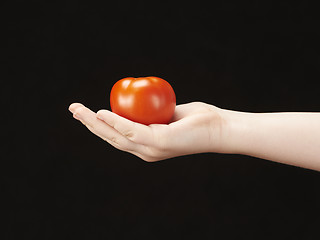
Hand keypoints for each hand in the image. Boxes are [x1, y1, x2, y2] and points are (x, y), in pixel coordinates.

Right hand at [68, 102, 225, 161]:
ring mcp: (151, 149)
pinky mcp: (158, 142)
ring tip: (78, 110)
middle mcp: (145, 151)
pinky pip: (131, 130)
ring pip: (115, 136)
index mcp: (146, 146)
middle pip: (111, 137)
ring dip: (94, 123)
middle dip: (89, 124)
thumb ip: (153, 114)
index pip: (117, 136)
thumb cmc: (196, 120)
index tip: (85, 113)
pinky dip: (114, 121)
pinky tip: (101, 112)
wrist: (218, 128)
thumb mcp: (168, 116)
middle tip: (73, 109)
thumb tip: (142, 103)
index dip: (98, 126)